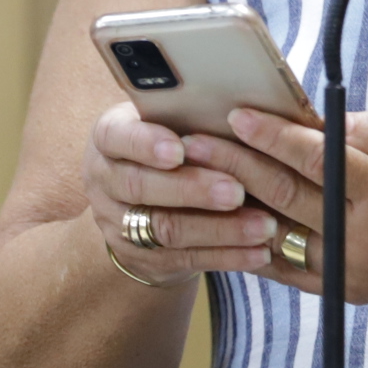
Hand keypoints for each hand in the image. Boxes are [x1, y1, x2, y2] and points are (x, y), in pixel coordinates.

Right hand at [80, 100, 291, 285]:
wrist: (137, 200)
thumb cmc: (168, 144)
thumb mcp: (166, 121)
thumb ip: (191, 115)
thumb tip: (246, 107)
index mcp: (110, 137)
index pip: (118, 137)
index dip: (146, 145)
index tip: (178, 149)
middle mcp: (105, 181)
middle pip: (141, 187)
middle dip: (191, 190)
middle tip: (236, 190)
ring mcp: (119, 223)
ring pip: (166, 229)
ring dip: (219, 229)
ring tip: (262, 225)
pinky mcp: (142, 257)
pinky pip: (185, 259)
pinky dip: (226, 256)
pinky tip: (259, 252)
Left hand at [193, 106, 367, 305]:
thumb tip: (316, 120)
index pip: (317, 160)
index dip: (272, 134)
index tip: (236, 112)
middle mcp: (364, 240)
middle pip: (285, 196)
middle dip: (234, 164)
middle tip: (191, 140)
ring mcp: (351, 272)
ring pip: (276, 234)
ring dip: (232, 205)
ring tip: (194, 178)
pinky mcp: (346, 290)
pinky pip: (287, 268)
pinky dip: (252, 244)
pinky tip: (222, 221)